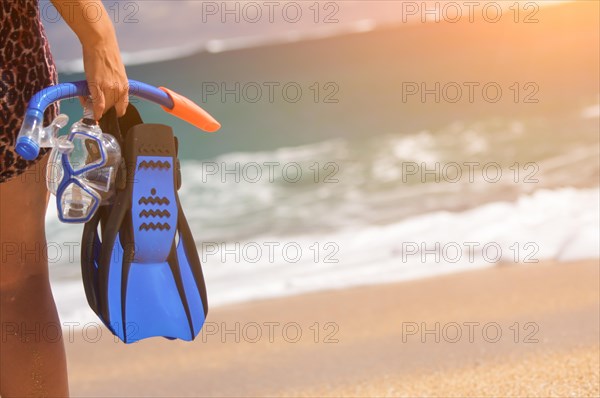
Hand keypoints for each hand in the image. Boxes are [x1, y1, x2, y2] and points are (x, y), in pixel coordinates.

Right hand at [52, 0, 128, 118]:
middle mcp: (119, 89)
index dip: (115, 113)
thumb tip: (105, 95)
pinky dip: (95, 111)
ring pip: (103, 107)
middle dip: (102, 110)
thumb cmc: (107, 56)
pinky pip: (97, 104)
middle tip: (92, 105)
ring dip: (94, 108)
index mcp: (125, 87)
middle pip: (111, 109)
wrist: (101, 43)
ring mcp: (108, 88)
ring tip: (86, 101)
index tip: (108, 114)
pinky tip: (92, 114)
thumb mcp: (116, 74)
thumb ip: (114, 86)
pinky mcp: (97, 85)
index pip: (122, 108)